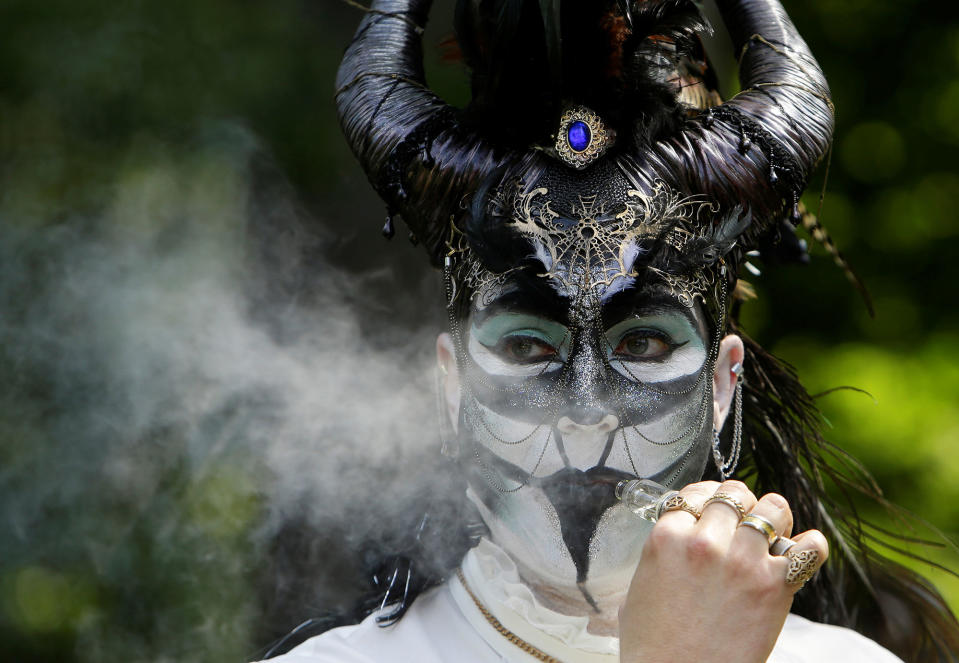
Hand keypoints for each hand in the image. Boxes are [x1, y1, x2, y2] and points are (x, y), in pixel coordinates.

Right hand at [618, 480, 827, 662]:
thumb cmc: (654, 646)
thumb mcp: (640, 588)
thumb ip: (662, 554)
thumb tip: (679, 540)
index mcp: (666, 538)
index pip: (694, 495)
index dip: (704, 502)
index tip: (710, 511)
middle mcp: (705, 542)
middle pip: (733, 494)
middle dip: (739, 505)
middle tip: (741, 522)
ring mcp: (742, 561)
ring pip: (772, 508)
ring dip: (773, 519)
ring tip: (771, 536)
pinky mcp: (775, 586)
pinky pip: (810, 547)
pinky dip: (811, 546)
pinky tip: (801, 552)